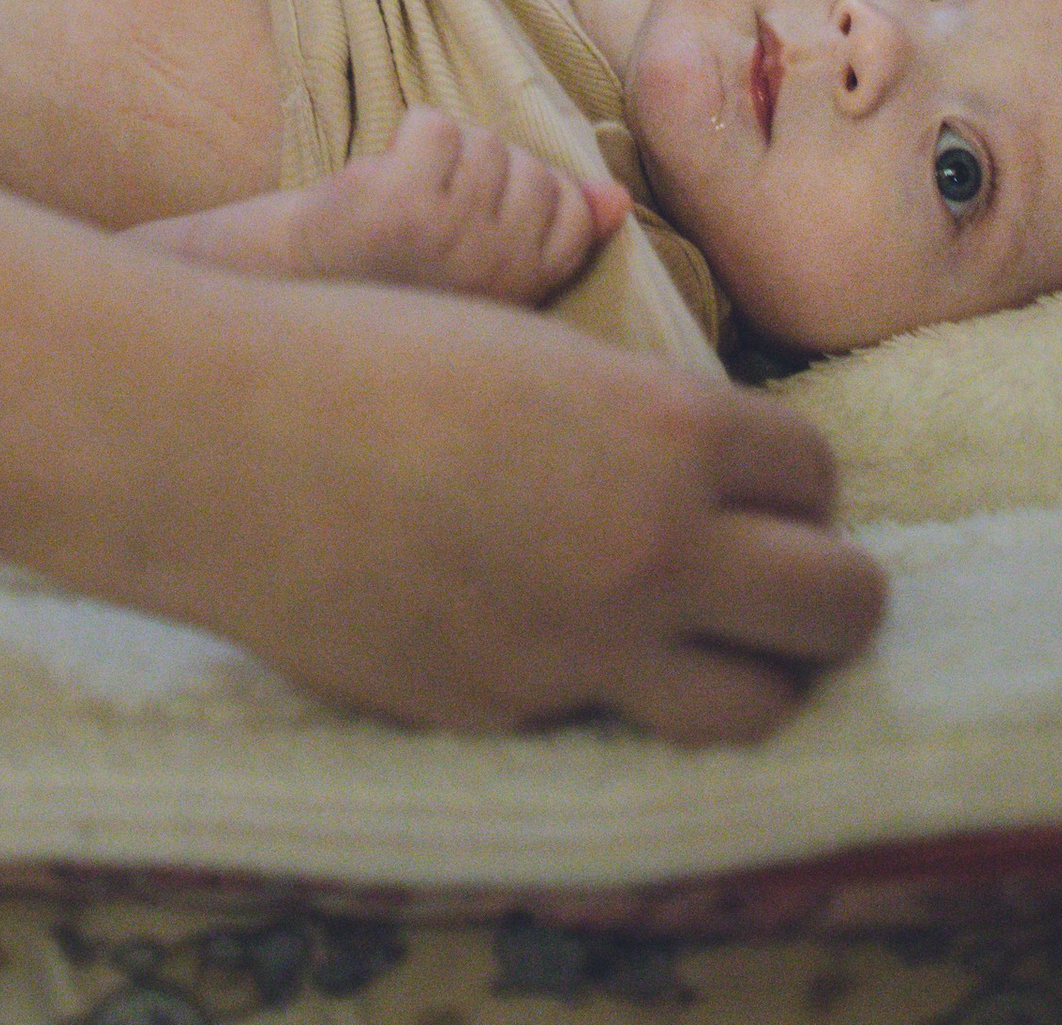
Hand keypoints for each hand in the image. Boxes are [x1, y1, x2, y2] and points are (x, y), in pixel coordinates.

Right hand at [185, 272, 885, 737]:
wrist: (223, 437)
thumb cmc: (364, 350)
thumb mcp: (530, 343)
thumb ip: (629, 412)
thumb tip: (694, 460)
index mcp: (665, 432)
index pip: (816, 474)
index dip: (791, 474)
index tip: (758, 476)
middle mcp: (652, 552)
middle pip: (838, 606)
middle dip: (829, 587)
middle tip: (786, 573)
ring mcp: (584, 650)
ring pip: (758, 708)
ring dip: (760, 672)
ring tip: (723, 644)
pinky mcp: (507, 713)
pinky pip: (607, 719)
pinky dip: (607, 687)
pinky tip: (557, 634)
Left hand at [283, 109, 630, 301]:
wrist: (300, 280)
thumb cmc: (400, 269)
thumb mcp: (490, 265)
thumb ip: (558, 234)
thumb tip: (619, 198)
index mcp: (522, 292)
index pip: (572, 210)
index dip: (528, 194)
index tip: (483, 216)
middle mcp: (495, 271)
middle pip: (529, 167)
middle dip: (482, 172)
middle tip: (437, 211)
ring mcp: (449, 236)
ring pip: (483, 143)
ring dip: (443, 157)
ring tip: (411, 201)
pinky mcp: (400, 202)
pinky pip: (437, 125)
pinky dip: (407, 136)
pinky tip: (385, 179)